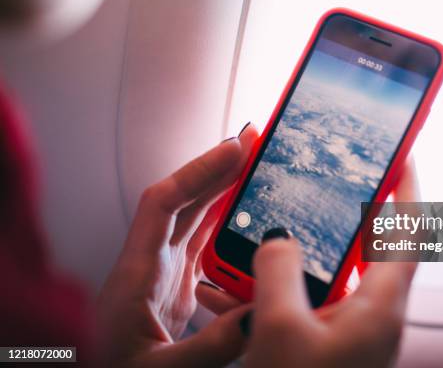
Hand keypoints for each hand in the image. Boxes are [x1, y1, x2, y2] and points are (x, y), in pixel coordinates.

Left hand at [96, 124, 257, 367]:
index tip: (233, 150)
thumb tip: (257, 316)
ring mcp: (163, 274)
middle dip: (217, 170)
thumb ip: (207, 347)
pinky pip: (204, 247)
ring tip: (252, 172)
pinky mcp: (177, 289)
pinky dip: (225, 227)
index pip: (163, 202)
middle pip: (184, 202)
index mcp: (136, 273)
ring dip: (223, 194)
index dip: (198, 171)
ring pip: (195, 220)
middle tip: (251, 145)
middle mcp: (149, 264)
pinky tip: (244, 221)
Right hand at [244, 159, 418, 367]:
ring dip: (307, 252)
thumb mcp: (280, 328)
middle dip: (345, 213)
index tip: (400, 156)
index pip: (410, 231)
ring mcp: (354, 329)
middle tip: (324, 184)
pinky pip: (316, 298)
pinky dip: (291, 284)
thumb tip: (278, 236)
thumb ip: (278, 270)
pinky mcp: (333, 343)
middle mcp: (374, 314)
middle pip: (370, 245)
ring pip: (336, 273)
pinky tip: (253, 285)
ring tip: (272, 232)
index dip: (409, 188)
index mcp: (380, 305)